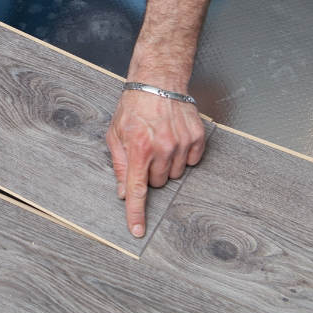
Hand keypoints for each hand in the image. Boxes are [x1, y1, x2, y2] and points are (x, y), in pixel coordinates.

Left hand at [105, 90, 205, 237]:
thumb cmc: (133, 106)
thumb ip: (120, 165)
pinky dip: (182, 155)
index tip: (137, 231)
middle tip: (145, 152)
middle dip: (149, 173)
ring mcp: (181, 143)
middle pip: (157, 183)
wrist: (158, 82)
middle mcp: (161, 148)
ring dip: (165, 164)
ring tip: (159, 141)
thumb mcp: (115, 134)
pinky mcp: (196, 138)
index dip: (136, 213)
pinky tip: (173, 138)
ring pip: (174, 174)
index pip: (137, 190)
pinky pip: (191, 162)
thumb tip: (123, 192)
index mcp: (138, 148)